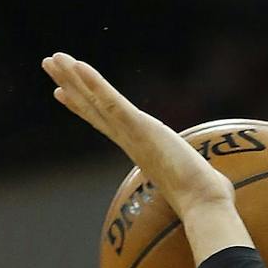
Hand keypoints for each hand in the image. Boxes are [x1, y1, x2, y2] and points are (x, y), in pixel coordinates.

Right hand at [42, 53, 233, 219]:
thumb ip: (199, 177)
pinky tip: (76, 65)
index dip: (84, 107)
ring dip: (74, 78)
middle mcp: (131, 142)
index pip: (107, 122)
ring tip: (51, 58)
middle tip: (48, 64)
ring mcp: (134, 136)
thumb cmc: (208, 203)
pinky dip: (95, 84)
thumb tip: (219, 187)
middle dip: (70, 86)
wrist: (207, 208)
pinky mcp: (141, 130)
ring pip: (97, 102)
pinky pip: (112, 103)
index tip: (63, 94)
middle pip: (94, 108)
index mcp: (141, 150)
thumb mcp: (199, 181)